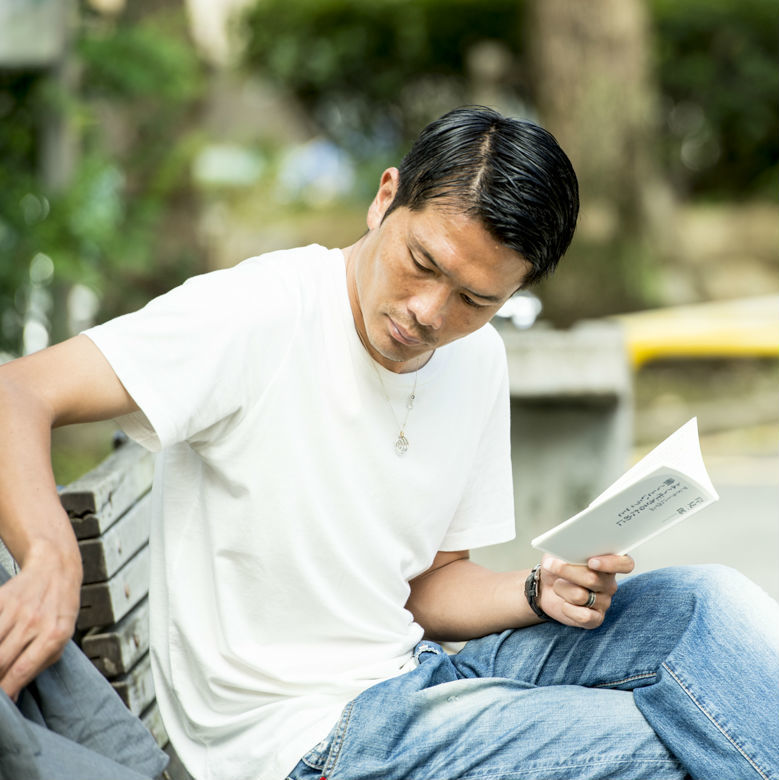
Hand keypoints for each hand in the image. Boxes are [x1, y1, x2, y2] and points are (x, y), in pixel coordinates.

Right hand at [0, 542, 81, 699]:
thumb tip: (12, 697)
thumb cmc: (59, 610)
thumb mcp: (61, 639)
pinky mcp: (0, 598)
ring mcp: (16, 609)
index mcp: (54, 635)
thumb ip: (37, 667)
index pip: (20, 671)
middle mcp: (35, 621)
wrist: (56, 569)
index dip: (3, 692)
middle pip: (0, 661)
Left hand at [537, 553, 633, 628]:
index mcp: (608, 562)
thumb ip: (568, 549)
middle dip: (567, 571)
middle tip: (550, 564)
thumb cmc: (556, 565)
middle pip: (594, 579)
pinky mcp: (595, 619)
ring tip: (557, 585)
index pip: (625, 563)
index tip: (591, 562)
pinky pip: (584, 616)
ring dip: (561, 588)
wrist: (545, 586)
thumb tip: (568, 552)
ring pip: (581, 596)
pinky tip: (563, 603)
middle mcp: (610, 583)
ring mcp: (604, 602)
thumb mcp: (559, 552)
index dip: (611, 563)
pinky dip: (567, 608)